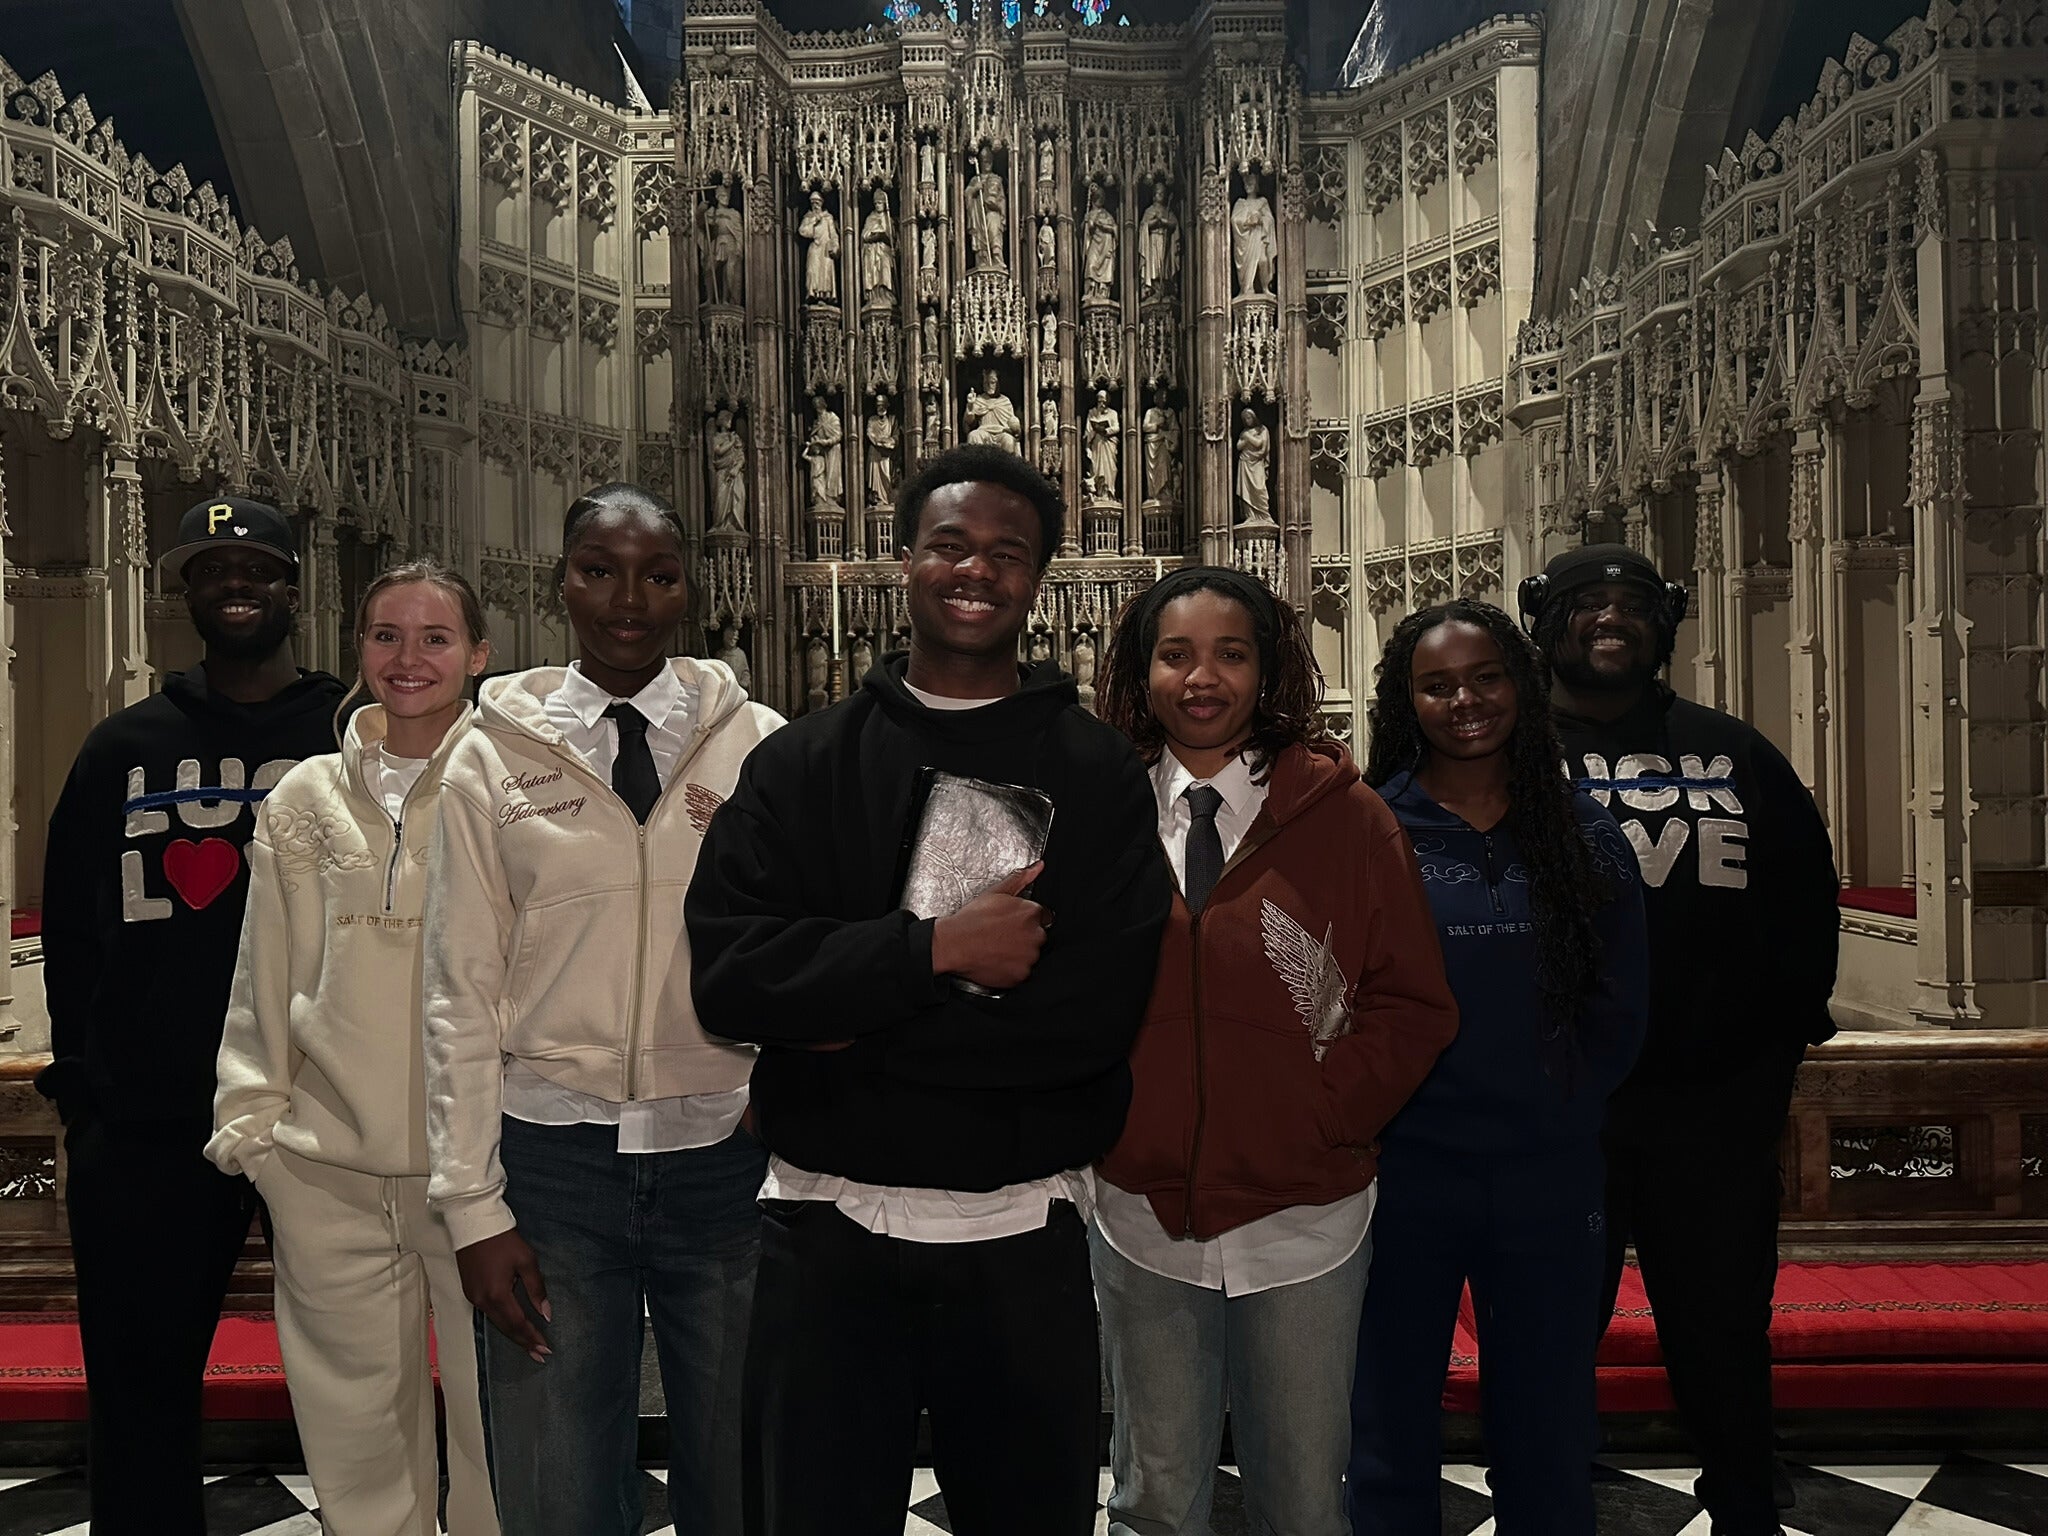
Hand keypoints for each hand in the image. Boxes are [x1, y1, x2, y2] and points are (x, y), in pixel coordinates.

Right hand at [457, 1227, 551, 1362]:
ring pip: (496, 1323)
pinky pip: (488, 1314)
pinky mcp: (469, 1292)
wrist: (474, 1225)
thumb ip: (537, 1289)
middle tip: (539, 1355)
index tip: (546, 1350)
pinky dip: (502, 1323)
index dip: (532, 1338)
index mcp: (497, 1294)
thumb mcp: (526, 1261)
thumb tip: (546, 1313)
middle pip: (506, 1328)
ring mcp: (473, 1298)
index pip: (518, 1323)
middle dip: (523, 1342)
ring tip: (529, 1345)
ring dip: (513, 1335)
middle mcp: (483, 1301)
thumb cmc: (503, 1240)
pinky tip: (511, 1327)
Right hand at [931, 862, 1050, 991]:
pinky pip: (1022, 971)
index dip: (1025, 920)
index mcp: (1031, 913)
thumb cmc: (972, 919)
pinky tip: (997, 959)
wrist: (954, 944)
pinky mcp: (1020, 975)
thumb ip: (1021, 878)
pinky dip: (1012, 968)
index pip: (1042, 917)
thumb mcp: (996, 892)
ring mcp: (1028, 957)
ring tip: (998, 947)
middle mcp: (1034, 935)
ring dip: (1019, 952)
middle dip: (1024, 936)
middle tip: (1002, 936)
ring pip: (1031, 955)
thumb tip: (1038, 867)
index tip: (1012, 924)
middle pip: (1037, 936)